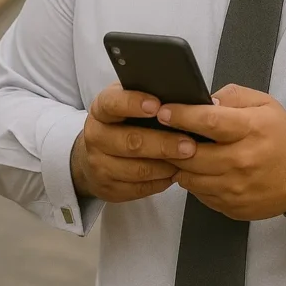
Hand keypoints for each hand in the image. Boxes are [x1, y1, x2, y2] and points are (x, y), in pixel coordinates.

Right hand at [72, 83, 197, 202]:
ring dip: (166, 165)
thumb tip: (184, 99)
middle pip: (131, 141)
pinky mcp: (109, 188)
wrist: (95, 155)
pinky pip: (140, 188)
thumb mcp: (128, 103)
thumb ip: (149, 98)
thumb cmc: (122, 123)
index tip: (157, 105)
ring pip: (137, 169)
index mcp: (100, 110)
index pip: (112, 103)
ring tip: (188, 160)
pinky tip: (175, 172)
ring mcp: (99, 165)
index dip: (133, 103)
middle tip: (189, 145)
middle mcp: (95, 136)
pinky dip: (161, 181)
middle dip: (163, 144)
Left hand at [157, 84, 285, 220]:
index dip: (182, 116)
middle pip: (191, 154)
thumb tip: (203, 101)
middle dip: (172, 144)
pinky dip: (195, 182)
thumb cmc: (281, 136)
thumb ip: (232, 96)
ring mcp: (236, 188)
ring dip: (181, 165)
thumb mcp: (265, 104)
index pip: (208, 121)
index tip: (163, 112)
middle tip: (165, 135)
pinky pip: (200, 195)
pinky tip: (201, 171)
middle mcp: (242, 161)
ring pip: (190, 178)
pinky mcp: (232, 207)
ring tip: (183, 154)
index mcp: (251, 130)